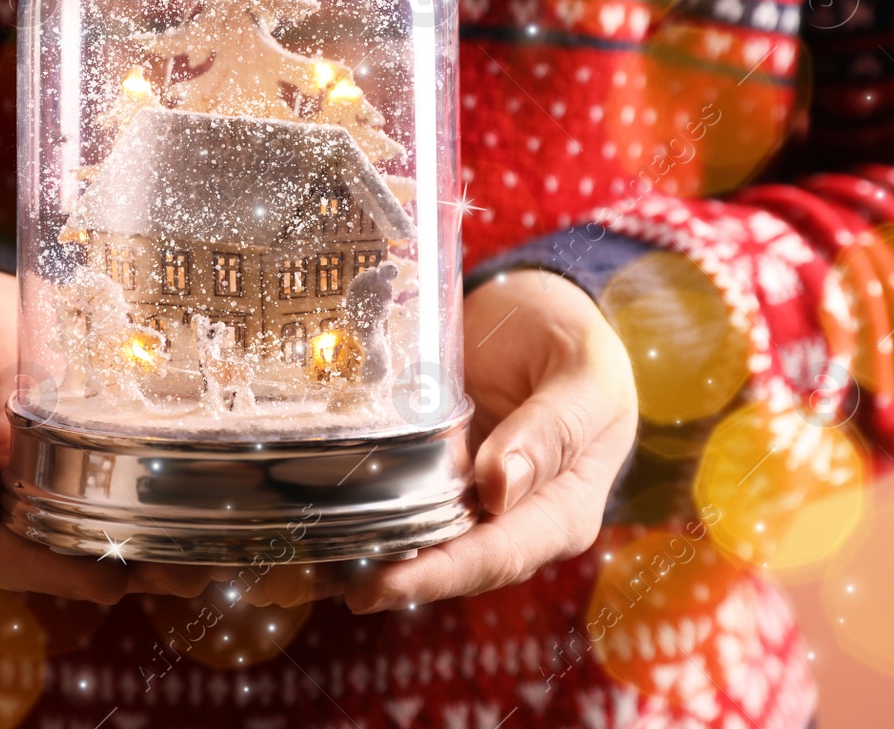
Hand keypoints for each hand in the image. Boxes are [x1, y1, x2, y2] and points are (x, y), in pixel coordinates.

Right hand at [0, 267, 211, 602]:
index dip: (51, 574)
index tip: (105, 579)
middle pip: (58, 559)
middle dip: (121, 572)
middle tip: (183, 572)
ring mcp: (43, 494)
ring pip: (95, 540)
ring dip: (151, 555)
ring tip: (206, 559)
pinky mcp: (83, 470)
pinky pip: (118, 503)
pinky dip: (157, 518)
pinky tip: (204, 522)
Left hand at [344, 268, 637, 612]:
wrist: (537, 307)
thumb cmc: (575, 344)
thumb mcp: (581, 376)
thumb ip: (552, 430)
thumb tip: (498, 488)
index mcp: (562, 509)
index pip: (499, 556)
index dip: (440, 574)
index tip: (383, 585)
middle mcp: (513, 516)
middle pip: (452, 560)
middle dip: (394, 575)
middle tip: (330, 578)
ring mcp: (469, 495)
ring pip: (420, 537)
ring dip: (371, 549)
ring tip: (312, 558)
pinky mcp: (433, 470)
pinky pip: (399, 496)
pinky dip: (363, 508)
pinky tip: (316, 513)